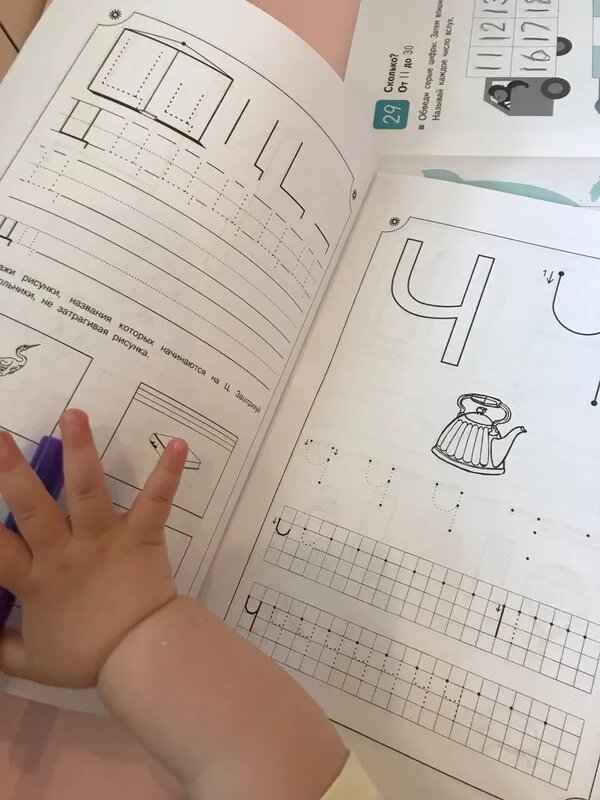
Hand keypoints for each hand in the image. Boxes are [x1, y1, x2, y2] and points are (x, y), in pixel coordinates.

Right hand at [0, 409, 187, 687]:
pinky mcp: (141, 536)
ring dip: (81, 450)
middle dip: (11, 470)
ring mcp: (104, 539)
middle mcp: (64, 551)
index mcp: (34, 580)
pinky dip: (168, 473)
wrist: (142, 657)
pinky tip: (179, 444)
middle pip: (32, 506)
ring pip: (88, 490)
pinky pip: (155, 502)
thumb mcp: (31, 662)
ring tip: (74, 413)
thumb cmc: (88, 656)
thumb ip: (1, 648)